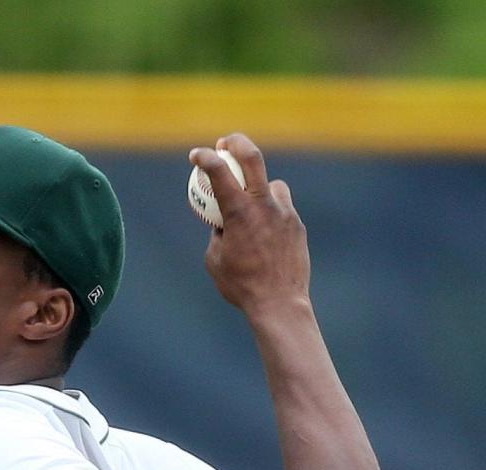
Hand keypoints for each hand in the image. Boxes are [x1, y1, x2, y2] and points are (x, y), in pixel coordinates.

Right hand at [188, 133, 310, 317]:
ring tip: (252, 206)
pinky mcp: (297, 225)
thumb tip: (221, 223)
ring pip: (273, 185)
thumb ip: (217, 234)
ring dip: (260, 188)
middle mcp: (264, 205)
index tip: (196, 155)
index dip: (205, 157)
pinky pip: (283, 209)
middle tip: (226, 144)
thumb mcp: (215, 260)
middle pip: (253, 156)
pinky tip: (266, 233)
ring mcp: (285, 212)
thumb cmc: (241, 286)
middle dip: (236, 143)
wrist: (279, 303)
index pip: (219, 171)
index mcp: (239, 213)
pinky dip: (272, 214)